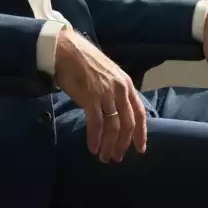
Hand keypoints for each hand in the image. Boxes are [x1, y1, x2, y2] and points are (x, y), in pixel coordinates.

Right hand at [53, 28, 147, 162]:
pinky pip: (96, 124)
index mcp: (126, 84)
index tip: (140, 149)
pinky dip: (95, 138)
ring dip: (109, 145)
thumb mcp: (108, 75)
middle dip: (122, 144)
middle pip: (127, 123)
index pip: (139, 113)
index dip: (141, 133)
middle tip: (116, 158)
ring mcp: (106, 94)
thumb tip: (114, 112)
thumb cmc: (84, 62)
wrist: (66, 50)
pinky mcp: (91, 98)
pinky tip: (93, 148)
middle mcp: (120, 90)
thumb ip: (114, 92)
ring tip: (104, 157)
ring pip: (113, 127)